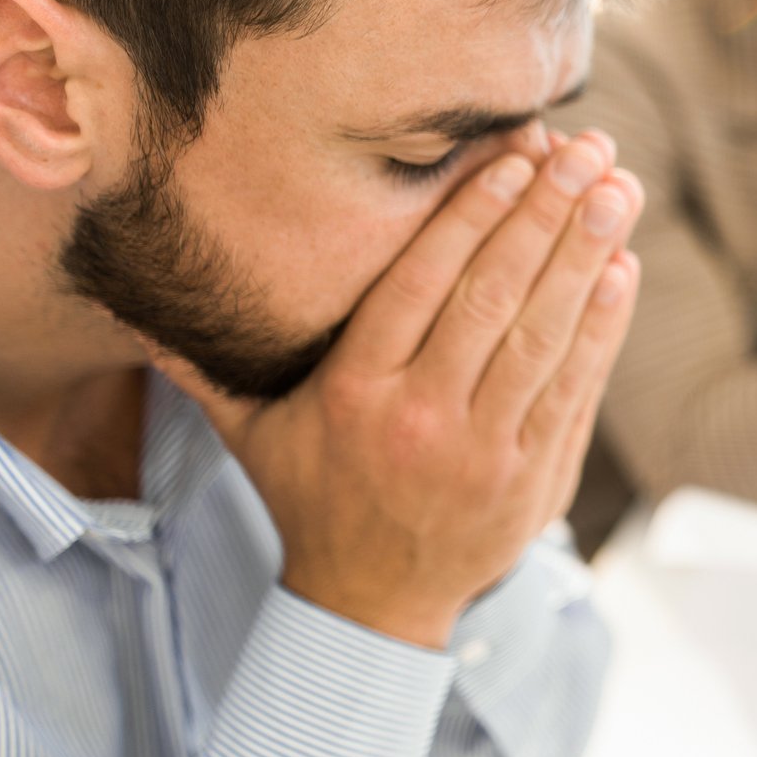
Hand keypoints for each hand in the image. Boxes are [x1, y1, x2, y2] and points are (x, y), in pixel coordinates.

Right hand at [158, 132, 643, 648]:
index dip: (470, 213)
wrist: (373, 609)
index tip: (513, 153)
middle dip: (545, 214)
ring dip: (588, 255)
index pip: (419, 284)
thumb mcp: (250, 433)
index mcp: (354, 395)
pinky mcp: (537, 476)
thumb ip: (205, 363)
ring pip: (545, 336)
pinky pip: (576, 387)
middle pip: (492, 298)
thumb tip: (133, 299)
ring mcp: (488, 450)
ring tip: (616, 188)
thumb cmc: (312, 497)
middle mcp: (423, 419)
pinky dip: (604, 325)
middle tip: (586, 147)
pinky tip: (622, 267)